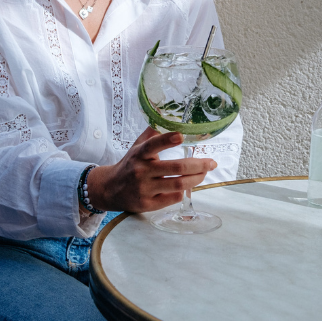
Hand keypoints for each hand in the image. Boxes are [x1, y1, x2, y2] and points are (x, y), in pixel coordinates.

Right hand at [90, 128, 216, 213]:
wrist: (109, 189)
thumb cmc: (130, 165)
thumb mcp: (136, 147)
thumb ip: (151, 134)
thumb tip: (165, 116)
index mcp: (139, 154)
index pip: (152, 145)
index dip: (167, 140)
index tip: (182, 136)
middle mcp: (141, 171)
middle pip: (176, 167)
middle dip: (199, 165)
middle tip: (212, 163)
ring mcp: (144, 189)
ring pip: (179, 184)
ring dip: (197, 178)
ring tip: (204, 173)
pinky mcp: (148, 204)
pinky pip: (174, 198)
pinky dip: (185, 191)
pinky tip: (188, 186)